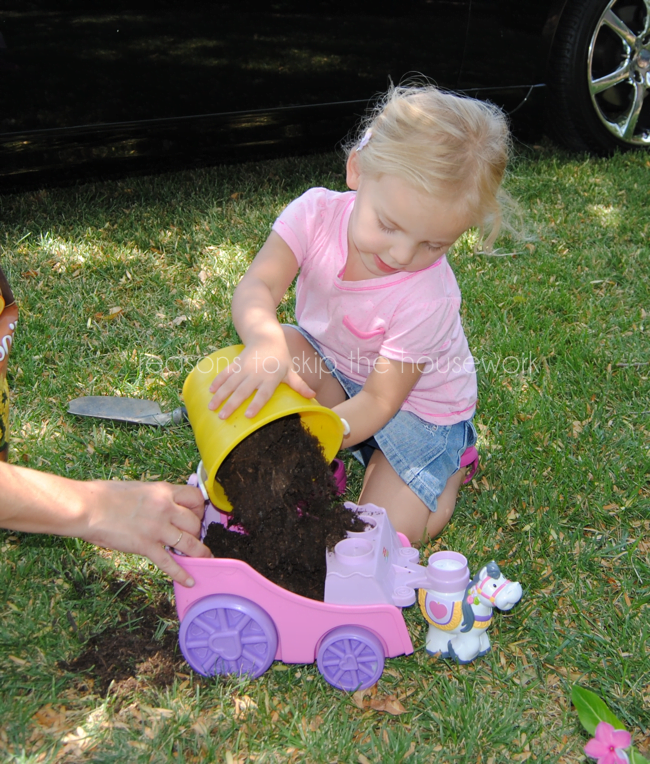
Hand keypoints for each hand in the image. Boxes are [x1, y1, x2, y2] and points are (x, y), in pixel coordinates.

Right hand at [80, 480, 211, 586]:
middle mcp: (166, 508)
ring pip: (189, 543)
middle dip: (197, 531)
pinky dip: (181, 573)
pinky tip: (189, 580)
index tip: (197, 515)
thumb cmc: (106, 495)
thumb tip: (163, 504)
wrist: (88, 508)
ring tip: (204, 558)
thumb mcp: (139, 488)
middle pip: (195, 522)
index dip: (200, 508)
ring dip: (199, 552)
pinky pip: (169, 562)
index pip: (196, 498)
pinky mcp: (146, 546)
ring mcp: (157, 528)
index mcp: (163, 491)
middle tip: (192, 537)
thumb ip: (155, 497)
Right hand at [207, 342, 314, 418]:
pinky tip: (210, 391)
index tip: (248, 415)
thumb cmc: (280, 357)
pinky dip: (217, 382)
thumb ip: (299, 385)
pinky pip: (224, 373)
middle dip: (231, 404)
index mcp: (270, 378)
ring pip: (230, 383)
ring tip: (212, 407)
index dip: (256, 404)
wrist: (266, 335)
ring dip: (220, 395)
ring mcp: (244, 368)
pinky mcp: (235, 363)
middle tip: (222, 417)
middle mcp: (256, 373)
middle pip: (242, 391)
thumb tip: (313, 396)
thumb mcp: (291, 370)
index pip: (263, 394)